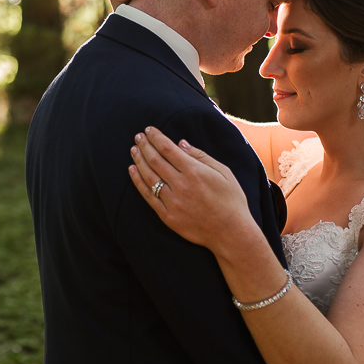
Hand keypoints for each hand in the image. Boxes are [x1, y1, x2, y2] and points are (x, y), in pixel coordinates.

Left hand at [127, 126, 255, 249]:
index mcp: (195, 172)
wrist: (231, 233)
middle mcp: (181, 185)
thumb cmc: (231, 200)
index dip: (156, 138)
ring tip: (133, 150)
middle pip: (155, 160)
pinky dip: (138, 182)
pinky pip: (148, 197)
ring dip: (139, 161)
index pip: (168, 149)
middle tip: (138, 136)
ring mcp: (173, 202)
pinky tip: (132, 171)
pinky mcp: (168, 217)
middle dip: (145, 146)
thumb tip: (181, 143)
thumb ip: (201, 156)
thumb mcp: (224, 173)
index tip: (149, 130)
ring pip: (149, 177)